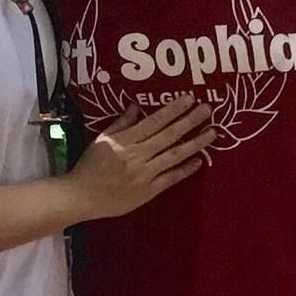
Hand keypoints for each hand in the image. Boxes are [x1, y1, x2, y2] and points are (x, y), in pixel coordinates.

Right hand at [67, 95, 214, 222]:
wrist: (82, 197)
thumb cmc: (90, 166)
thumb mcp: (102, 139)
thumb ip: (121, 123)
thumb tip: (136, 105)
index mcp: (125, 141)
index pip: (154, 122)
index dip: (173, 110)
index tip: (189, 98)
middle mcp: (137, 155)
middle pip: (169, 135)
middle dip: (189, 121)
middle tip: (207, 109)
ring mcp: (145, 174)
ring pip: (174, 156)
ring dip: (195, 143)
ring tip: (212, 133)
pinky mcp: (149, 191)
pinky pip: (171, 178)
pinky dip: (185, 169)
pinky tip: (199, 161)